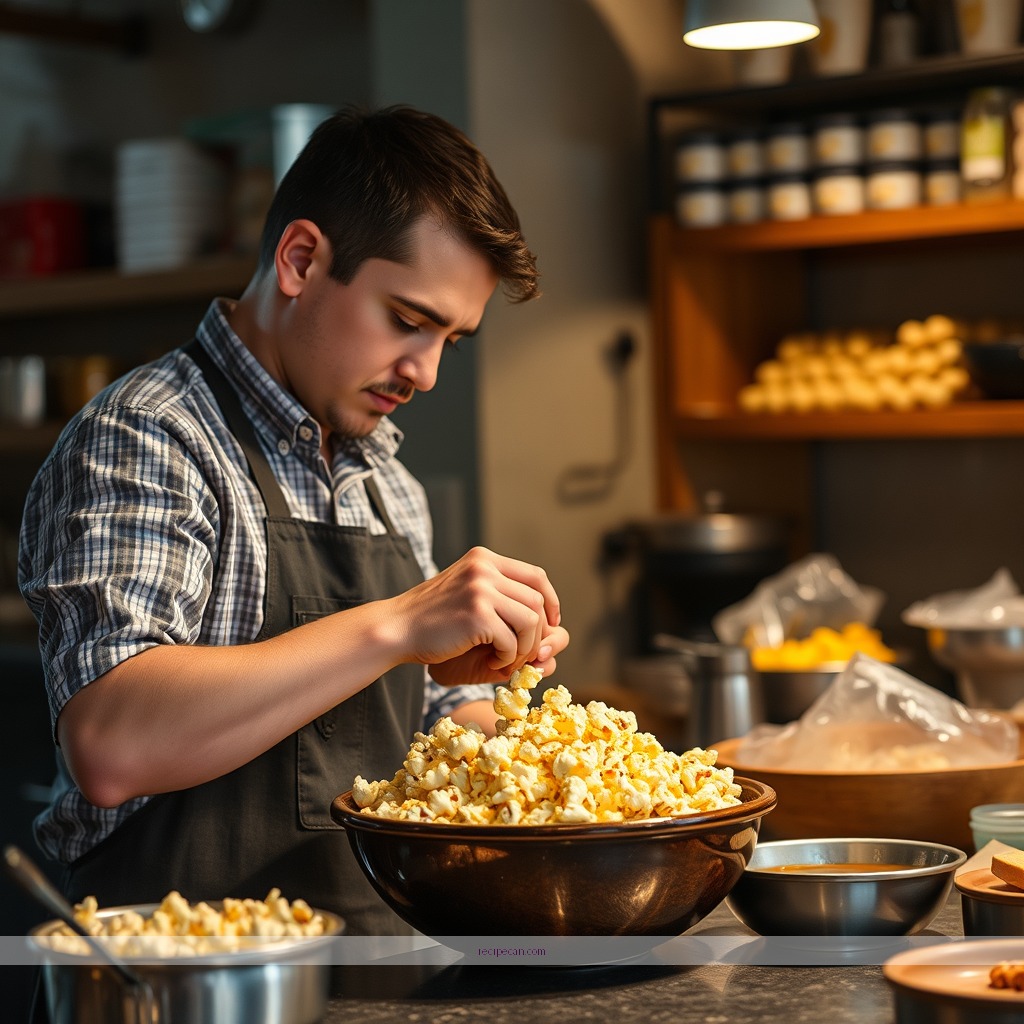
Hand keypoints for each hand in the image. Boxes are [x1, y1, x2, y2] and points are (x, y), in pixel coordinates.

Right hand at [384, 546, 564, 680]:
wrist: (396, 628)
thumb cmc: (432, 619)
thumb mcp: (467, 591)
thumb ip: (499, 593)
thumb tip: (546, 615)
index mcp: (484, 559)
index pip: (536, 576)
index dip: (550, 602)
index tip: (551, 624)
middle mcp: (485, 567)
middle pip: (537, 600)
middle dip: (538, 632)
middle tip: (525, 652)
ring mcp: (480, 589)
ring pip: (531, 620)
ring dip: (524, 646)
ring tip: (506, 658)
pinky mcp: (477, 614)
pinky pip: (512, 640)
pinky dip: (507, 657)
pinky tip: (491, 661)